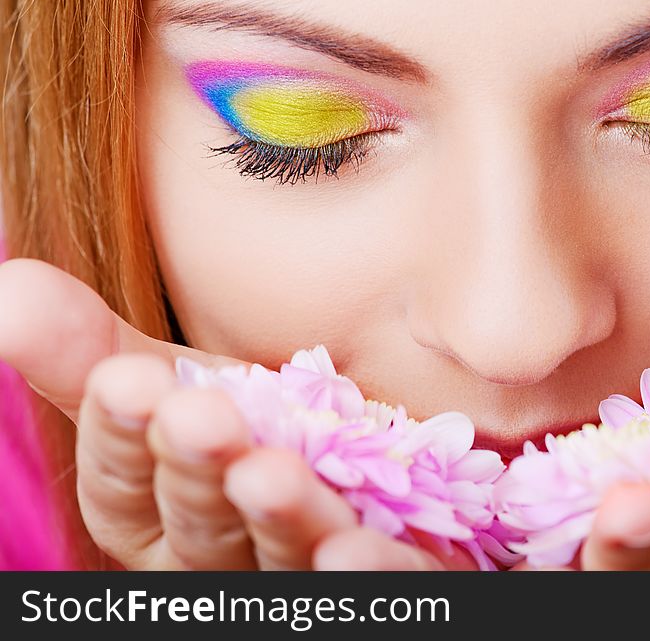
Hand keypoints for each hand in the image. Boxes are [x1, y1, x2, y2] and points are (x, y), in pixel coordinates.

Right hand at [0, 259, 473, 569]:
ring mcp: (300, 577)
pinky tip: (360, 550)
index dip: (121, 442)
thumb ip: (99, 352)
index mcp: (162, 520)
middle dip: (194, 474)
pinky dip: (372, 575)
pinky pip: (379, 588)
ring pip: (282, 564)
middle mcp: (224, 565)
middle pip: (200, 532)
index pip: (124, 493)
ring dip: (274, 521)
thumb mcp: (184, 384)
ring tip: (267, 473)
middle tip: (198, 416)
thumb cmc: (262, 423)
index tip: (128, 382)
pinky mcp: (383, 579)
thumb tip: (9, 290)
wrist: (370, 456)